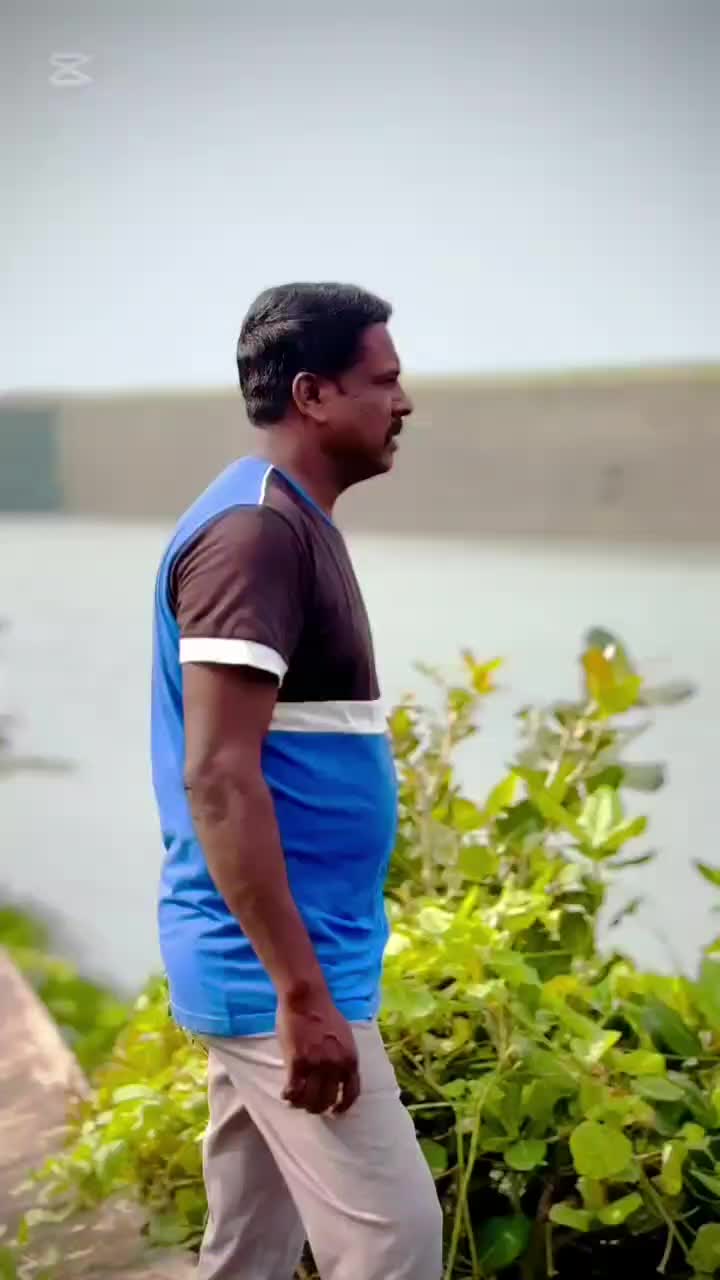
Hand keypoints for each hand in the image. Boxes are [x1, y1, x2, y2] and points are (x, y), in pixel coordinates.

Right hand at [277, 988, 360, 1114]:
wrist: (307, 998)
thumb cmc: (324, 1012)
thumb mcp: (344, 1036)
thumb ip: (343, 1056)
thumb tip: (340, 1073)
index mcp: (350, 1059)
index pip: (351, 1093)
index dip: (343, 1106)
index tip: (335, 1112)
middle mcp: (336, 1066)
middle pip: (328, 1100)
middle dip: (318, 1107)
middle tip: (310, 1106)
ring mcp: (316, 1065)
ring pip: (309, 1099)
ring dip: (302, 1104)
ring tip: (296, 1101)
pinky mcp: (297, 1062)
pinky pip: (293, 1090)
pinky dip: (289, 1096)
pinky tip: (285, 1094)